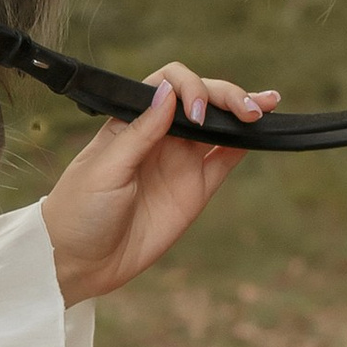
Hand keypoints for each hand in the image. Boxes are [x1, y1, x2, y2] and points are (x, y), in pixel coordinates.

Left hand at [40, 58, 278, 305]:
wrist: (80, 261)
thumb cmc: (79, 210)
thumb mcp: (105, 169)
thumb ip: (139, 133)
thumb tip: (169, 93)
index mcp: (132, 122)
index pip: (168, 84)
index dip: (188, 87)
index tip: (195, 112)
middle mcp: (159, 137)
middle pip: (200, 100)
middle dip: (225, 95)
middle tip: (248, 109)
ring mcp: (178, 162)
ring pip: (217, 127)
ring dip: (240, 113)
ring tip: (266, 106)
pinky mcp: (194, 190)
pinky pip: (223, 162)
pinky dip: (242, 147)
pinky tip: (261, 133)